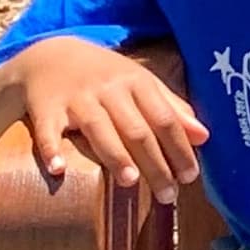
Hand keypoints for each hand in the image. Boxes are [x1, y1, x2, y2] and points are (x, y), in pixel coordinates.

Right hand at [6, 37, 206, 200]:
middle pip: (136, 129)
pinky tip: (58, 170)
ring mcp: (77, 98)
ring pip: (98, 127)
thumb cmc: (106, 76)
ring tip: (131, 181)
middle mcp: (109, 89)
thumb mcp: (141, 84)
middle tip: (168, 194)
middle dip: (155, 162)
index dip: (179, 147)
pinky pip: (47, 130)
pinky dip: (51, 149)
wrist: (51, 56)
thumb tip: (204, 136)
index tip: (190, 176)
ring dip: (115, 155)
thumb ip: (172, 109)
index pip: (164, 118)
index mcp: (137, 83)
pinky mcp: (45, 108)